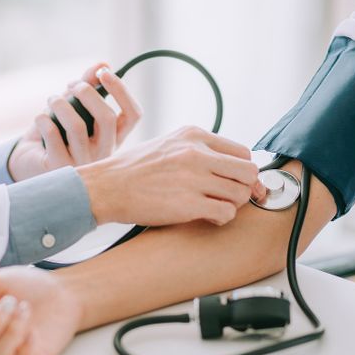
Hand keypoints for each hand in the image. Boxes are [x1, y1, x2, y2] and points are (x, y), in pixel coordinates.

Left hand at [8, 63, 141, 180]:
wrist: (31, 161)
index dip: (122, 91)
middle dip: (89, 94)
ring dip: (60, 103)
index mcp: (114, 138)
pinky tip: (40, 118)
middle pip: (108, 118)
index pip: (133, 115)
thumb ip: (89, 86)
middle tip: (74, 85)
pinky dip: (43, 118)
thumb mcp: (75, 107)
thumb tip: (103, 64)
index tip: (104, 73)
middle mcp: (104, 154)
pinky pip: (53, 134)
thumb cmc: (58, 132)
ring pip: (76, 126)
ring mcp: (83, 164)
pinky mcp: (60, 168)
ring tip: (52, 99)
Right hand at [77, 126, 266, 226]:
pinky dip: (222, 218)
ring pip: (241, 193)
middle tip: (229, 198)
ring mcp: (193, 178)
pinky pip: (226, 212)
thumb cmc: (133, 170)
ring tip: (214, 208)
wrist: (106, 187)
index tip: (235, 182)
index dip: (242, 171)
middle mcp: (196, 153)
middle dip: (243, 188)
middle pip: (248, 171)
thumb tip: (230, 169)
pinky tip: (207, 217)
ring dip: (232, 205)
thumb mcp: (168, 145)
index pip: (242, 152)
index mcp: (193, 135)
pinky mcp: (188, 204)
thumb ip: (198, 152)